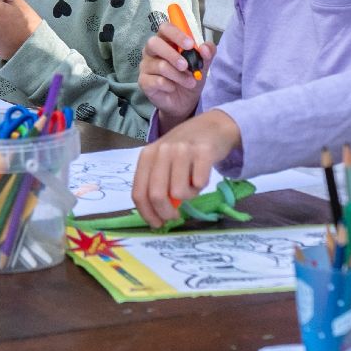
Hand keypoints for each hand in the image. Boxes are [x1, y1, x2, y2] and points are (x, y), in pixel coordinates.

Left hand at [130, 110, 241, 227]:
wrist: (212, 126)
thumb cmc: (183, 149)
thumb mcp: (163, 161)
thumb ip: (156, 183)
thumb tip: (155, 215)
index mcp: (147, 156)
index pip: (139, 193)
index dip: (147, 213)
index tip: (157, 224)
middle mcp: (161, 151)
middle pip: (157, 195)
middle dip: (166, 213)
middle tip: (175, 216)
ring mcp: (182, 150)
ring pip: (179, 192)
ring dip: (188, 197)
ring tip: (192, 186)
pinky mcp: (203, 152)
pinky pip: (199, 183)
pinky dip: (201, 186)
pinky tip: (201, 176)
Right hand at [138, 22, 216, 130]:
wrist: (185, 101)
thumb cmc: (190, 77)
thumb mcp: (203, 64)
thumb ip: (207, 53)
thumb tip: (205, 48)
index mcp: (166, 41)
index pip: (165, 28)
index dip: (176, 34)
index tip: (190, 45)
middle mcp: (152, 51)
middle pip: (154, 43)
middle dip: (172, 54)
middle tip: (186, 66)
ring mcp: (145, 66)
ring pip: (159, 65)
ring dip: (178, 75)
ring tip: (191, 82)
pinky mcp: (143, 81)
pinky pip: (156, 81)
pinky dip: (169, 85)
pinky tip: (174, 88)